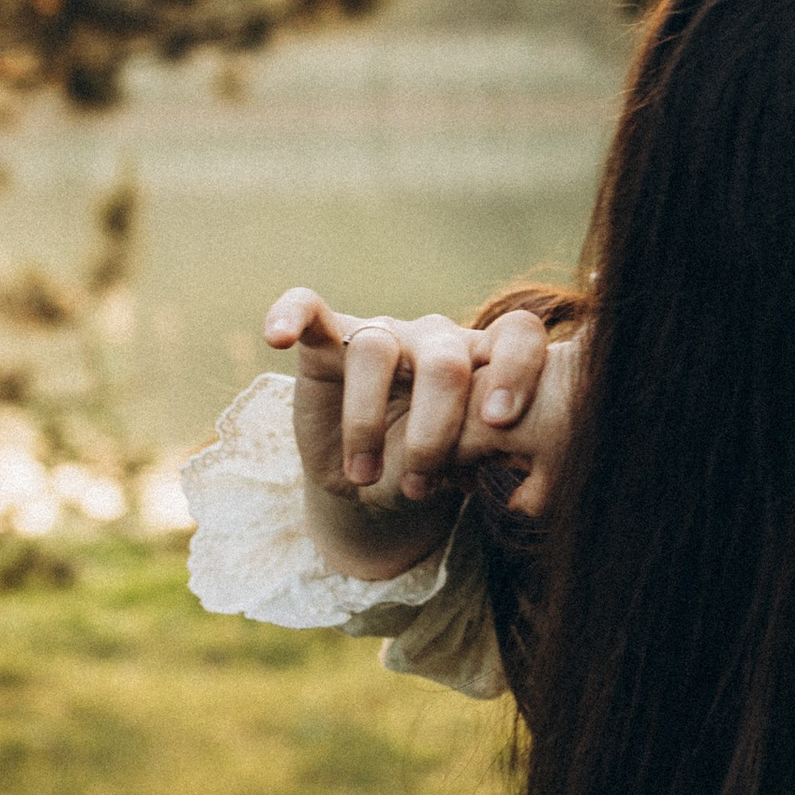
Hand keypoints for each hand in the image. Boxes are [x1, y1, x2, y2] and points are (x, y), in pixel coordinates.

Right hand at [263, 291, 560, 568]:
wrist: (369, 486)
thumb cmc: (427, 470)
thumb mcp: (458, 468)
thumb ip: (483, 450)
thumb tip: (506, 458)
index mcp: (485, 361)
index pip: (517, 335)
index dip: (516, 370)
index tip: (500, 420)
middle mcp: (437, 338)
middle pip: (444, 359)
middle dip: (434, 430)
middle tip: (423, 485)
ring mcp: (381, 334)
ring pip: (376, 349)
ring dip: (367, 425)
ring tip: (365, 476)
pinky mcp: (326, 340)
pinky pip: (308, 309)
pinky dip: (291, 315)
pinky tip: (277, 337)